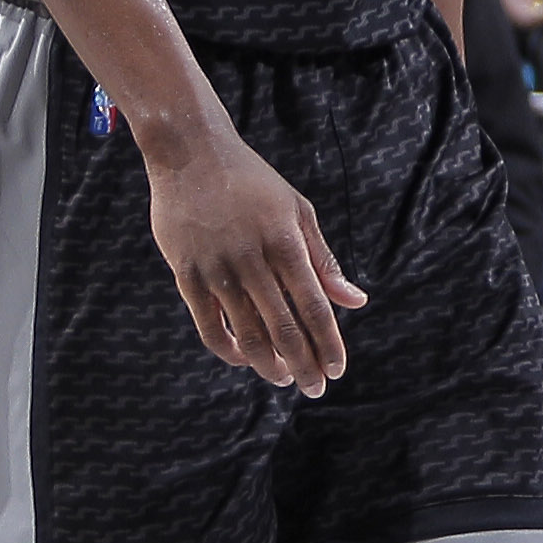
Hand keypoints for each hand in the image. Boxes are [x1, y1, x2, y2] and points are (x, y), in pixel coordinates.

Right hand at [145, 125, 364, 395]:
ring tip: (283, 379)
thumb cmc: (252, 182)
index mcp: (285, 242)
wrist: (190, 153)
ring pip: (247, 332)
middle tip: (314, 389)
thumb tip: (356, 301)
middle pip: (284, 327)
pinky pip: (208, 325)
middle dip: (303, 364)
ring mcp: (216, 268)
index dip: (327, 343)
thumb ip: (324, 260)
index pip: (314, 307)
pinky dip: (228, 349)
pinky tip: (244, 359)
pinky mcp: (185, 273)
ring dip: (269, 363)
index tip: (336, 370)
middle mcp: (252, 259)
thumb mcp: (298, 211)